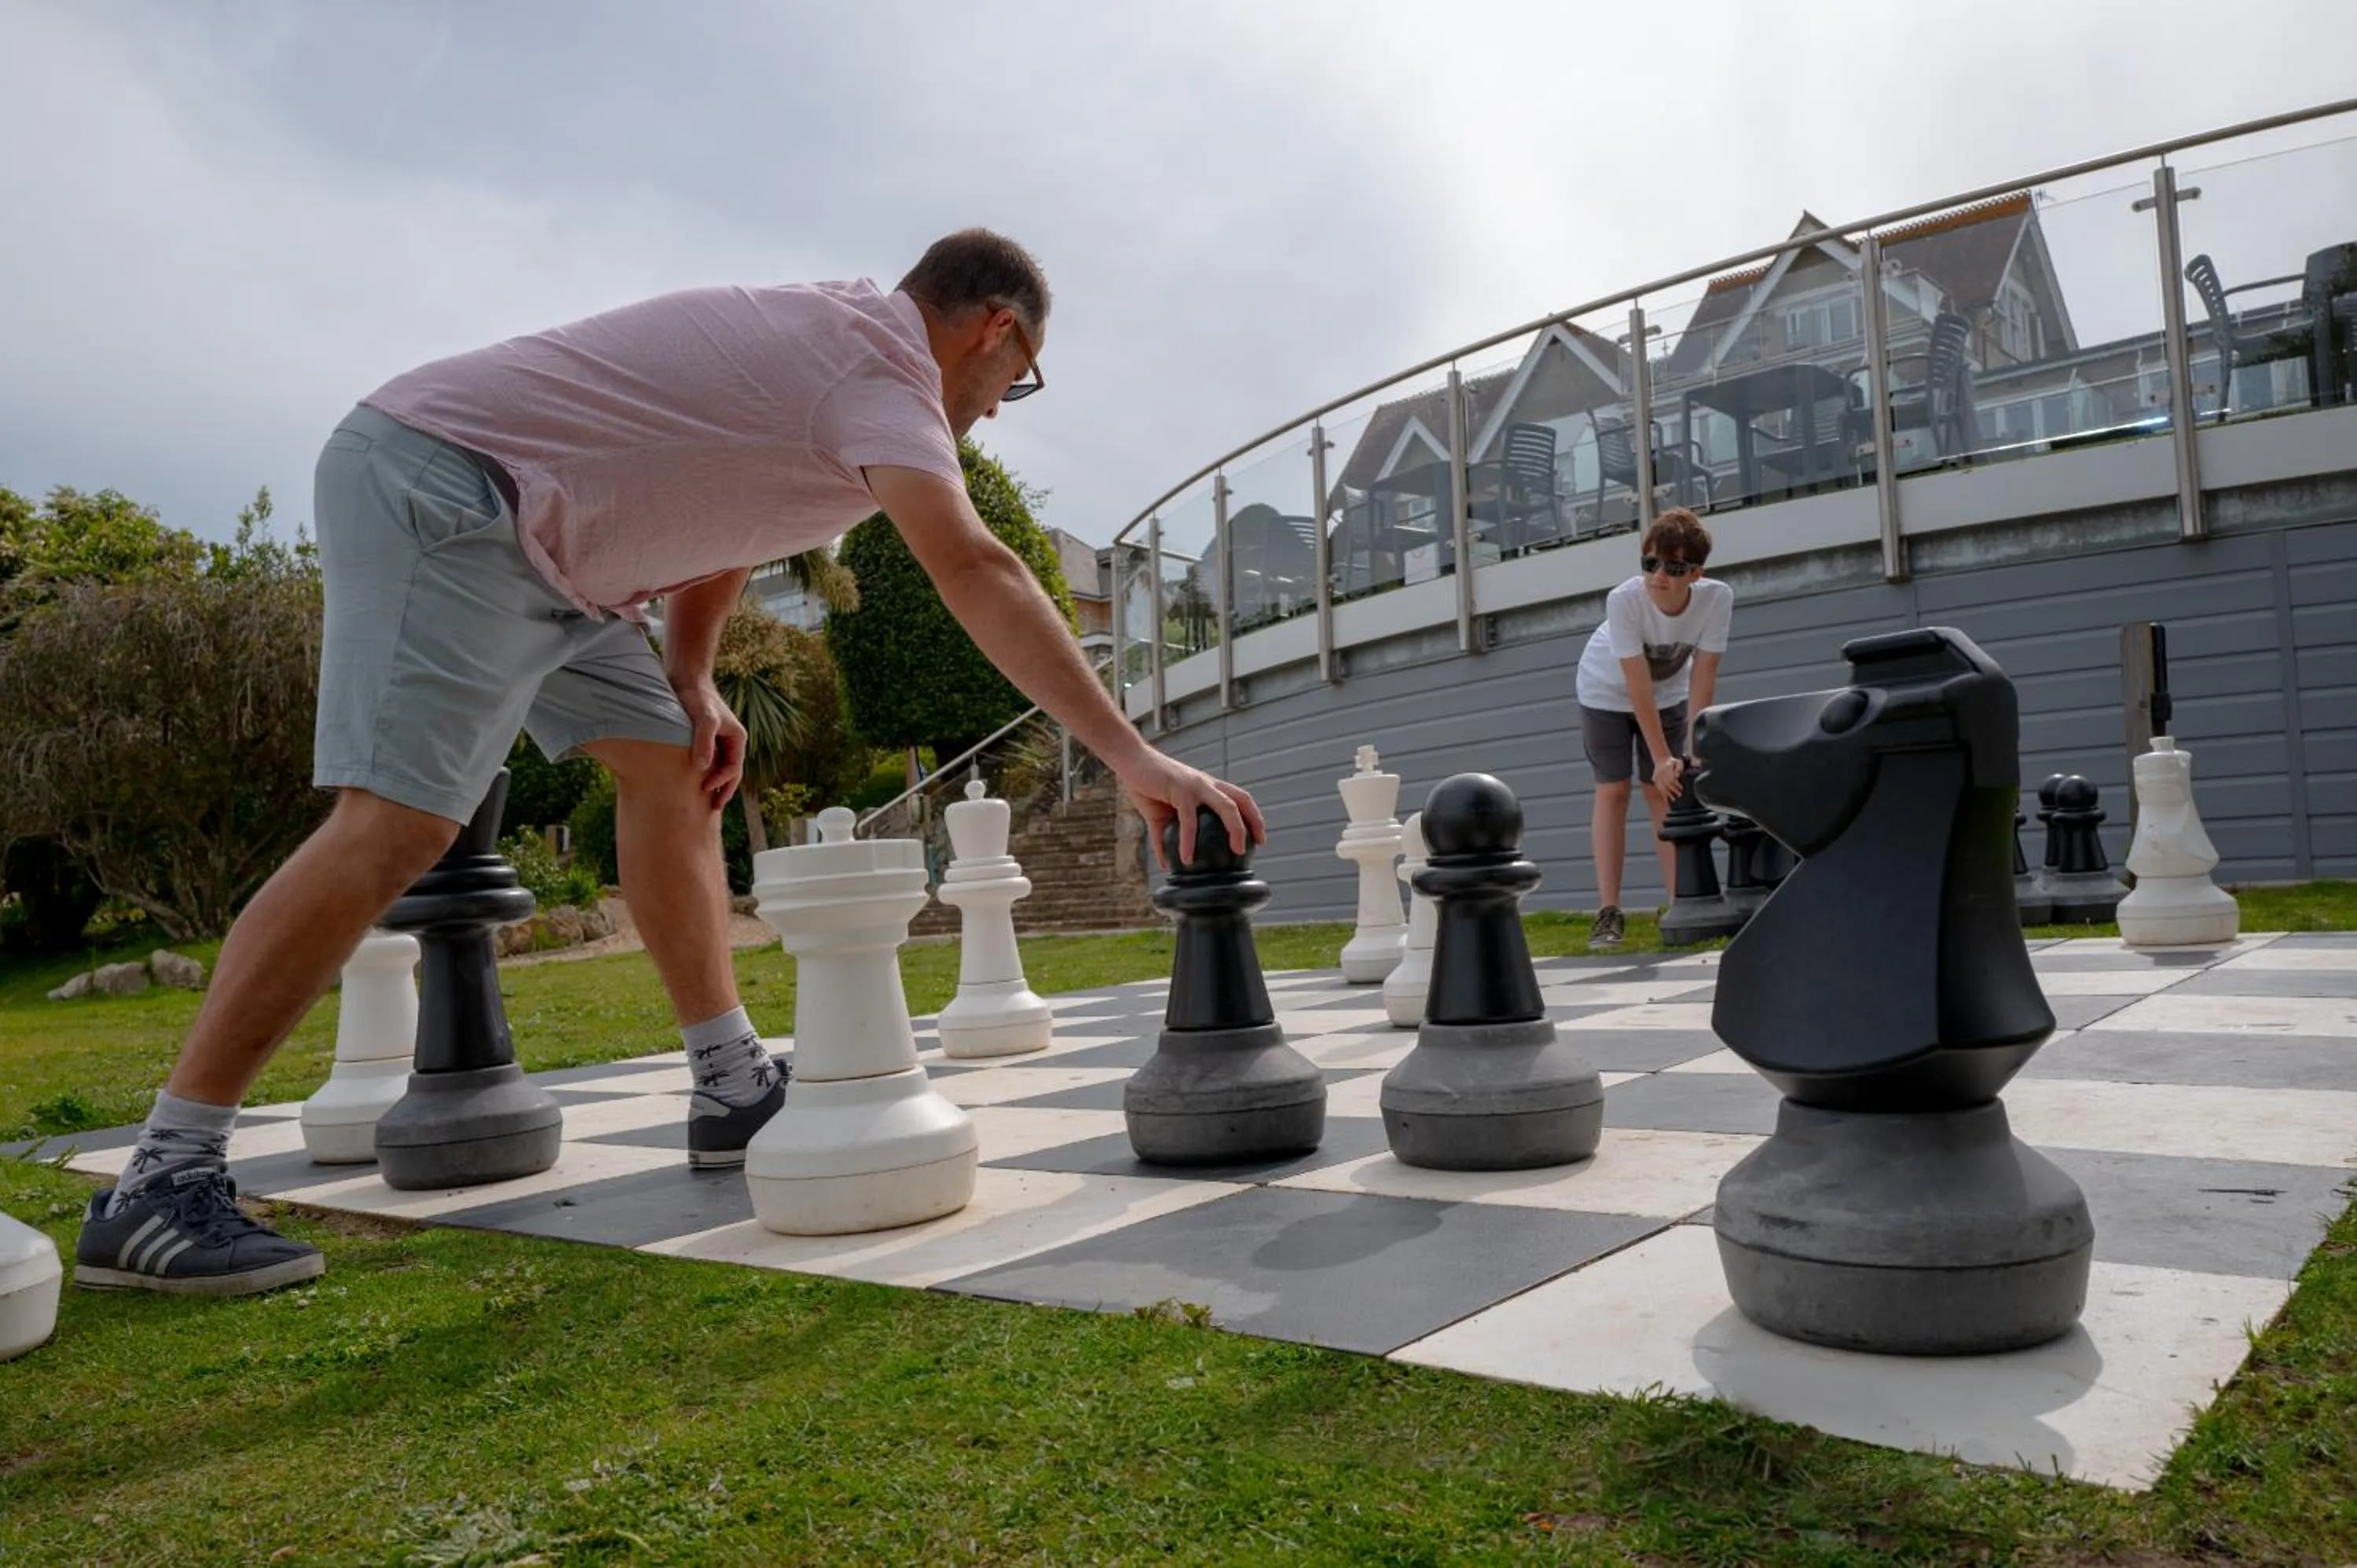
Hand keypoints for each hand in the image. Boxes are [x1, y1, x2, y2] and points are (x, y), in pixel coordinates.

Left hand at [671, 676, 746, 810]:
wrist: (686, 678)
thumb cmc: (696, 696)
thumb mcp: (702, 718)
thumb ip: (704, 742)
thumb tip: (703, 768)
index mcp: (737, 738)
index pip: (734, 768)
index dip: (722, 782)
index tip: (705, 790)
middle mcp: (730, 741)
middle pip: (731, 773)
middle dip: (723, 790)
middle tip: (713, 809)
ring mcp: (718, 741)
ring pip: (719, 768)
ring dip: (714, 784)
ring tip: (704, 801)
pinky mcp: (705, 739)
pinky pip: (708, 761)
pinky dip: (703, 773)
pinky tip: (691, 782)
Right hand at [1115, 748, 1265, 868]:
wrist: (1130, 761)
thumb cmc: (1147, 784)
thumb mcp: (1159, 814)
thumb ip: (1165, 836)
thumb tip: (1167, 861)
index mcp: (1206, 788)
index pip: (1238, 799)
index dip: (1252, 817)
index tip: (1259, 838)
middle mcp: (1206, 785)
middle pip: (1241, 800)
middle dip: (1254, 821)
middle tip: (1259, 844)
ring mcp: (1196, 786)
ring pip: (1227, 807)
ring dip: (1235, 829)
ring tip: (1237, 851)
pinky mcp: (1180, 790)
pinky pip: (1189, 820)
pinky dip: (1188, 841)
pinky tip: (1186, 858)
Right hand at [1654, 754, 1685, 800]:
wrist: (1661, 759)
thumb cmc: (1672, 761)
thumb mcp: (1678, 762)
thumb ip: (1679, 768)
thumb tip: (1677, 776)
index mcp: (1666, 769)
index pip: (1671, 778)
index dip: (1677, 784)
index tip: (1681, 788)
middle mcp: (1661, 773)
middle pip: (1667, 784)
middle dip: (1673, 790)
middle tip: (1679, 795)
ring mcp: (1657, 777)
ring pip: (1662, 787)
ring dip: (1668, 794)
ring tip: (1673, 800)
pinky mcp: (1655, 780)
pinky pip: (1659, 788)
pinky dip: (1662, 794)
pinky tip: (1666, 800)